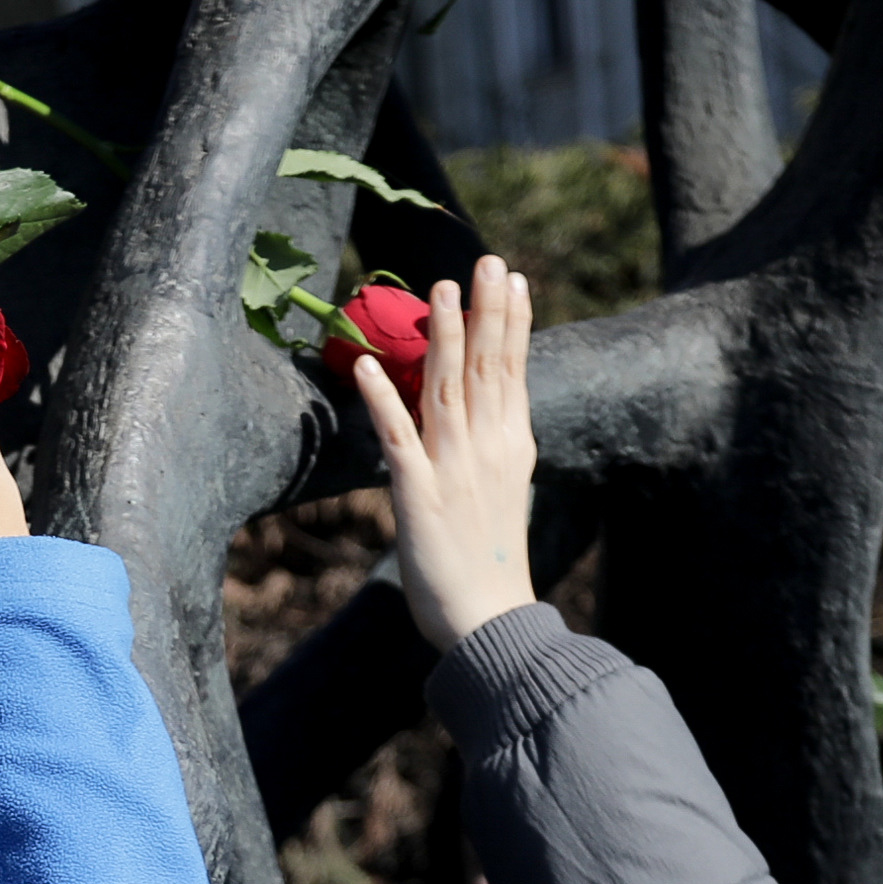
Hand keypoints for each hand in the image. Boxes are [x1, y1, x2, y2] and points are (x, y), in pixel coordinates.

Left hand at [355, 256, 537, 652]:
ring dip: (444, 337)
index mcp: (511, 448)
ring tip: (442, 289)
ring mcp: (454, 469)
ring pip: (449, 388)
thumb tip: (489, 416)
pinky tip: (368, 364)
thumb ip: (492, 449)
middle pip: (488, 368)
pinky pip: (398, 437)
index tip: (514, 280)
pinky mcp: (419, 495)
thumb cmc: (492, 566)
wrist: (492, 623)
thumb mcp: (503, 495)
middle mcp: (487, 450)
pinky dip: (382, 398)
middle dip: (487, 311)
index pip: (514, 372)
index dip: (513, 324)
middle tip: (487, 260)